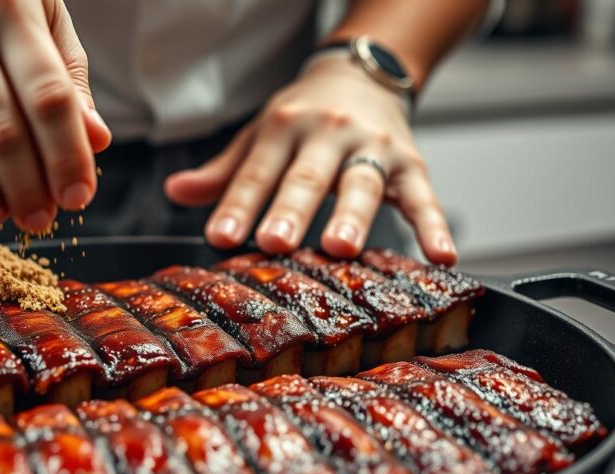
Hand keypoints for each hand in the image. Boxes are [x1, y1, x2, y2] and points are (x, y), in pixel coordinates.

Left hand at [165, 56, 456, 264]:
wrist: (361, 76)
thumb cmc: (302, 117)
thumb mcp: (258, 136)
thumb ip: (222, 171)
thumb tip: (176, 191)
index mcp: (283, 128)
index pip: (256, 172)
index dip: (237, 204)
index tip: (220, 236)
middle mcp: (328, 135)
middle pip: (307, 178)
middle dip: (290, 211)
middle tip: (274, 243)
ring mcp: (372, 148)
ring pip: (362, 184)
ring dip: (351, 216)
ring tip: (340, 247)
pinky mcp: (411, 164)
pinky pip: (424, 197)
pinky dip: (434, 226)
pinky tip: (439, 256)